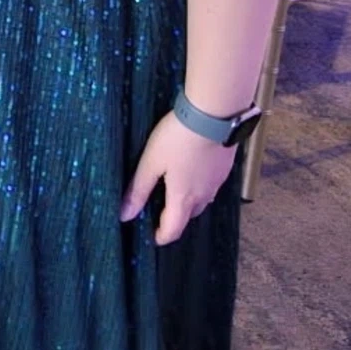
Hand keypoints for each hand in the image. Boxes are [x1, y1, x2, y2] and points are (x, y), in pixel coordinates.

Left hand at [120, 111, 236, 245]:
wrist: (215, 114)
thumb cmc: (179, 137)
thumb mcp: (151, 162)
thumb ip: (139, 190)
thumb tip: (125, 215)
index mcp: (183, 198)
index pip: (173, 230)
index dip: (160, 236)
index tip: (150, 234)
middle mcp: (204, 195)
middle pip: (187, 217)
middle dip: (173, 218)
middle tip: (158, 207)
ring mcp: (217, 181)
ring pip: (201, 201)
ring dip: (187, 201)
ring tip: (173, 187)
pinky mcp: (225, 167)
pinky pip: (210, 185)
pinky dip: (199, 185)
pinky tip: (191, 169)